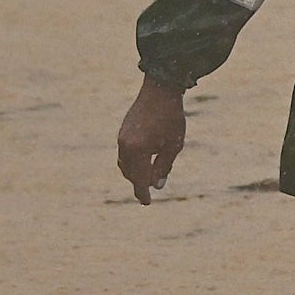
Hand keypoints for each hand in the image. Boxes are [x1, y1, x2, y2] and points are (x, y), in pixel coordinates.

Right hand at [118, 77, 186, 202]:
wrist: (159, 91)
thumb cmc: (171, 118)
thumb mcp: (173, 145)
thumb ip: (164, 167)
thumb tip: (157, 186)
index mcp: (137, 151)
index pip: (139, 179)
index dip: (143, 193)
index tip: (147, 203)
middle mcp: (125, 146)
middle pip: (130, 173)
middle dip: (138, 184)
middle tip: (148, 193)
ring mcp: (121, 139)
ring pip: (125, 164)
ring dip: (134, 174)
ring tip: (145, 180)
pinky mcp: (122, 132)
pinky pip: (124, 154)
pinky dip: (131, 162)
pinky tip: (141, 163)